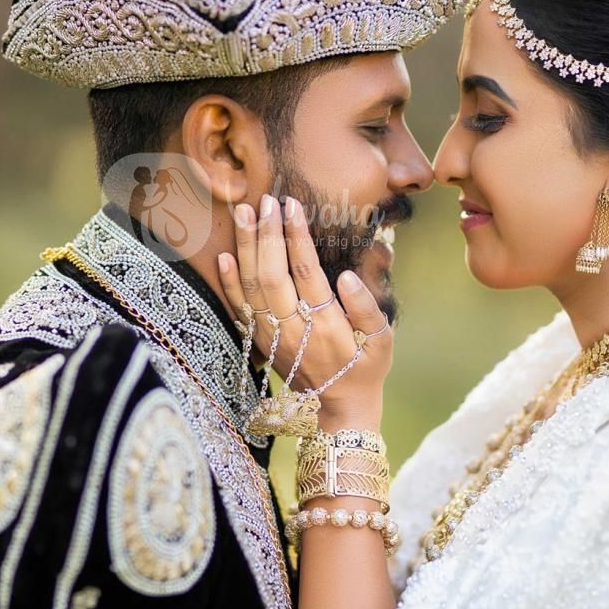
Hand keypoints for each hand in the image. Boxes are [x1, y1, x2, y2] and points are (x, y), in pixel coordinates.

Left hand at [217, 194, 391, 423]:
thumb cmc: (366, 367)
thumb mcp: (383, 340)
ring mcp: (272, 336)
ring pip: (251, 286)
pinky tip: (225, 255)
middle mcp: (294, 329)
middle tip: (265, 200)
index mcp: (327, 325)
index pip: (306, 271)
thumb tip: (347, 276)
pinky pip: (239, 308)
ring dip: (245, 248)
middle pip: (272, 274)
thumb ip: (367, 307)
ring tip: (243, 212)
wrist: (338, 408)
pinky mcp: (260, 341)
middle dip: (267, 233)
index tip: (291, 206)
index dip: (296, 237)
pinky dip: (229, 282)